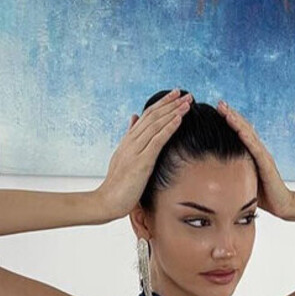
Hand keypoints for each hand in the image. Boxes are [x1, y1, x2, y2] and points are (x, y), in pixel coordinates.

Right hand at [95, 90, 191, 221]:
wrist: (107, 201)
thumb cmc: (117, 185)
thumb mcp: (124, 157)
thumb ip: (130, 137)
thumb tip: (134, 118)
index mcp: (129, 140)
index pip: (147, 116)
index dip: (162, 104)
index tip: (175, 95)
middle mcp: (131, 141)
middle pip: (153, 116)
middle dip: (171, 103)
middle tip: (187, 93)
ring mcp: (135, 150)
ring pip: (156, 125)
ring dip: (173, 112)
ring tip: (187, 103)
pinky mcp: (141, 162)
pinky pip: (157, 141)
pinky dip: (168, 128)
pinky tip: (179, 119)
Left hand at [215, 100, 294, 218]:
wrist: (283, 205)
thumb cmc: (263, 196)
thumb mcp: (243, 181)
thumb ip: (233, 173)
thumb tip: (213, 173)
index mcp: (253, 154)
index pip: (240, 132)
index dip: (230, 120)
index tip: (217, 110)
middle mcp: (259, 151)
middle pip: (244, 128)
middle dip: (231, 115)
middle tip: (219, 103)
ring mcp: (264, 156)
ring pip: (248, 134)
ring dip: (236, 121)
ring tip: (225, 110)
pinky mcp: (267, 164)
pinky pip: (255, 148)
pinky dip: (246, 137)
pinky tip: (238, 129)